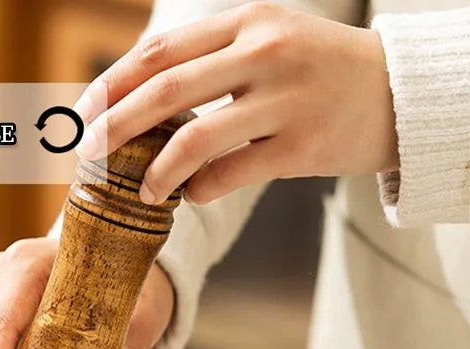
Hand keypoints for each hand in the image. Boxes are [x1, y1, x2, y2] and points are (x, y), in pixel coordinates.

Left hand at [75, 2, 397, 205]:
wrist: (398, 94)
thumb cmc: (316, 70)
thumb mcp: (265, 41)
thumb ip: (209, 59)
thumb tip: (137, 100)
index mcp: (244, 21)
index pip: (158, 52)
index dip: (111, 85)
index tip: (82, 116)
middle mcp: (262, 52)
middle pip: (165, 90)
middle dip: (115, 126)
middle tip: (88, 156)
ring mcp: (284, 99)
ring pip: (195, 139)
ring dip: (156, 172)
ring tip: (142, 191)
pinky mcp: (300, 146)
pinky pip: (230, 175)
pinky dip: (201, 190)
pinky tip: (193, 196)